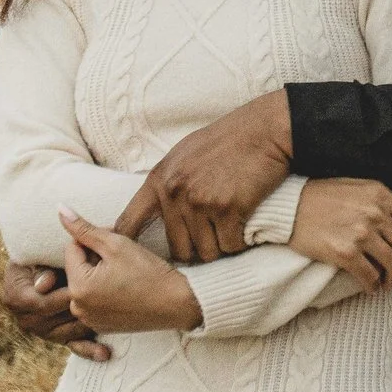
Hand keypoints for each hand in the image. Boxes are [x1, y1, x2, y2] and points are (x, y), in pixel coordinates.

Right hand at [0, 263, 109, 361]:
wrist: (46, 262)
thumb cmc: (42, 254)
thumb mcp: (37, 256)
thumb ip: (41, 269)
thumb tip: (44, 284)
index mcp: (15, 298)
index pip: (41, 304)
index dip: (61, 297)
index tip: (80, 287)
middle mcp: (26, 319)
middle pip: (57, 319)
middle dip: (79, 308)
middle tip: (102, 300)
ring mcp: (43, 331)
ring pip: (70, 331)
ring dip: (88, 323)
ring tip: (109, 314)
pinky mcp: (59, 338)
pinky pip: (75, 346)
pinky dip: (90, 350)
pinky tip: (104, 353)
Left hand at [62, 209, 202, 333]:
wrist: (176, 303)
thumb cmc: (148, 272)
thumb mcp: (116, 243)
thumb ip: (84, 228)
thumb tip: (60, 210)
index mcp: (78, 287)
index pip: (72, 248)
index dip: (94, 239)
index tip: (116, 243)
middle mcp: (78, 308)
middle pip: (77, 268)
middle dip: (94, 257)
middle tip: (122, 256)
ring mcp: (89, 320)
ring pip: (85, 284)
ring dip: (99, 273)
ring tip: (124, 272)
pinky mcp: (101, 326)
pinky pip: (94, 301)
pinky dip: (105, 292)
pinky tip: (125, 288)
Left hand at [114, 91, 292, 262]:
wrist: (263, 130)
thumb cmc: (227, 141)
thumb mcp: (184, 155)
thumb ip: (168, 183)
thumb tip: (153, 211)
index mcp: (159, 179)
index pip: (128, 224)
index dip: (128, 247)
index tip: (136, 261)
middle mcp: (174, 192)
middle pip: (177, 249)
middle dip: (196, 250)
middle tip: (212, 242)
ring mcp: (200, 201)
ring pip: (206, 252)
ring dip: (221, 247)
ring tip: (231, 231)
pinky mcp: (227, 208)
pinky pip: (230, 246)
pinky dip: (240, 242)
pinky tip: (245, 227)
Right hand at [289, 179, 391, 289]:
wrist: (289, 206)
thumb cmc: (323, 196)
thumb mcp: (358, 187)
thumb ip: (383, 200)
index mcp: (381, 194)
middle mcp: (375, 213)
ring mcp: (361, 233)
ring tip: (387, 284)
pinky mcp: (345, 252)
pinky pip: (370, 276)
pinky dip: (374, 287)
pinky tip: (371, 288)